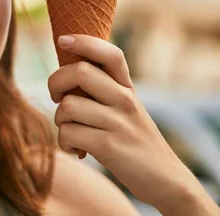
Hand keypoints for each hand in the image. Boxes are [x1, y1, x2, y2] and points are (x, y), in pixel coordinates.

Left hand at [47, 34, 200, 209]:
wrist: (164, 178)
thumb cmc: (131, 138)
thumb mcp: (124, 107)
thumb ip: (100, 88)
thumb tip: (63, 72)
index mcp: (126, 87)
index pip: (110, 53)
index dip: (84, 42)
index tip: (62, 40)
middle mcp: (124, 100)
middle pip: (80, 71)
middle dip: (55, 83)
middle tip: (57, 98)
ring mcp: (118, 123)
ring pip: (68, 106)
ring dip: (59, 120)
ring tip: (70, 130)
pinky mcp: (109, 146)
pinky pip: (68, 134)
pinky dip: (63, 143)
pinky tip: (75, 149)